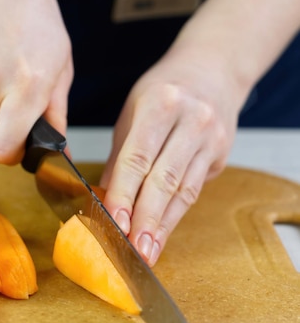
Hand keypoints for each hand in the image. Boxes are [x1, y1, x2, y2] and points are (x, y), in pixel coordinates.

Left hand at [99, 51, 244, 265]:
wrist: (213, 70)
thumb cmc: (163, 90)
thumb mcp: (132, 112)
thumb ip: (121, 155)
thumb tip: (103, 197)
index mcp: (160, 105)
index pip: (137, 157)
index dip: (124, 194)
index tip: (114, 223)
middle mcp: (190, 120)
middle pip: (164, 179)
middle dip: (145, 219)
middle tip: (132, 249)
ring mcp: (210, 138)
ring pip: (182, 190)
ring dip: (161, 226)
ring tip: (147, 252)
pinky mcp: (220, 153)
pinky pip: (194, 190)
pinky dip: (174, 214)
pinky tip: (161, 234)